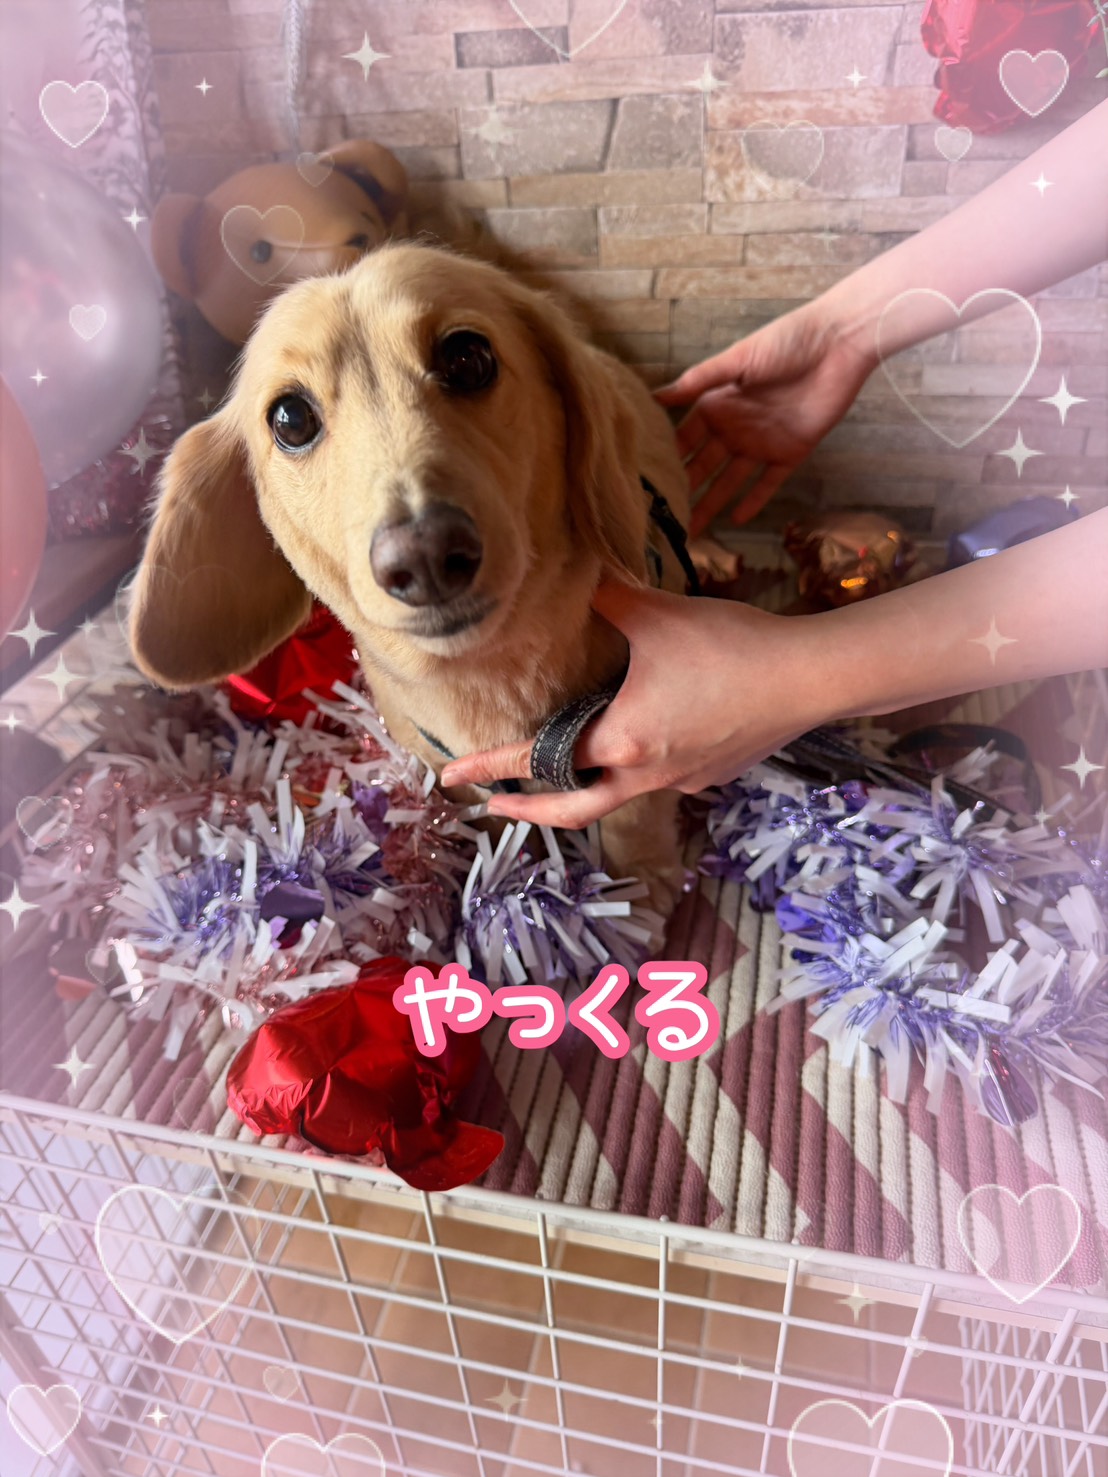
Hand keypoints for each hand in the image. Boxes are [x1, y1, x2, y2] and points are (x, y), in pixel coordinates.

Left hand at [439, 580, 830, 828]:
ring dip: (591, 781)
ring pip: (622, 791)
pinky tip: (654, 730)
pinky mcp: (713, 774)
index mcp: (620, 740)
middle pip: (575, 808)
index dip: (491, 767)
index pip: (539, 760)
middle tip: (497, 806)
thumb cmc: (730, 646)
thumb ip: (607, 597)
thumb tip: (578, 577)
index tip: (452, 776)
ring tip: (576, 757)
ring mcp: (682, 780)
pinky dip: (643, 761)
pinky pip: (665, 774)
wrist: (809, 676)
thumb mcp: (657, 613)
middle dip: (531, 809)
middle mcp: (646, 773)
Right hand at [656, 302, 874, 534]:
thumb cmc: (786, 342)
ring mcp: (761, 443)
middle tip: (662, 516)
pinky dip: (754, 501)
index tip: (645, 482)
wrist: (837, 345)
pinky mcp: (791, 453)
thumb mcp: (737, 359)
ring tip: (693, 530)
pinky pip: (768, 483)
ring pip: (731, 481)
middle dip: (685, 489)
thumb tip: (655, 396)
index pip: (686, 439)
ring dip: (712, 503)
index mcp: (718, 404)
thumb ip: (699, 381)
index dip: (668, 459)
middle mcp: (735, 427)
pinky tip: (736, 520)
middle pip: (704, 466)